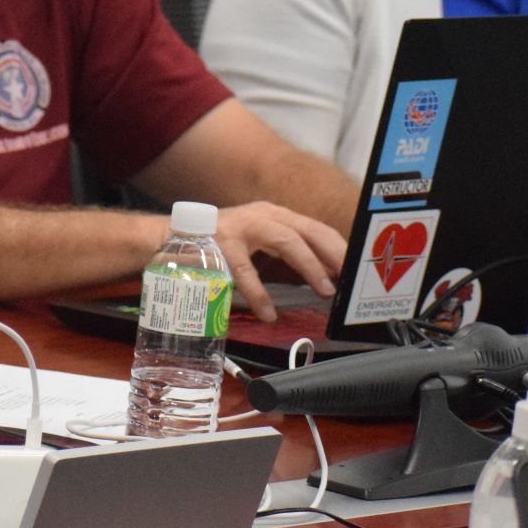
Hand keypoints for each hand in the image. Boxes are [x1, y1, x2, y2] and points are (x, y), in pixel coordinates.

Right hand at [211, 201, 345, 320]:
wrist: (170, 238)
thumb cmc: (217, 245)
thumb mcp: (256, 242)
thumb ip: (285, 254)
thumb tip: (326, 276)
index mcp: (272, 215)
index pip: (315, 228)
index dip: (339, 249)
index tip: (357, 271)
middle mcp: (260, 215)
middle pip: (308, 229)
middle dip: (333, 254)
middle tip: (349, 280)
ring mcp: (240, 226)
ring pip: (285, 240)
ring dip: (309, 265)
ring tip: (324, 290)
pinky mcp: (219, 244)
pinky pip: (245, 270)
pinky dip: (260, 293)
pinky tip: (268, 312)